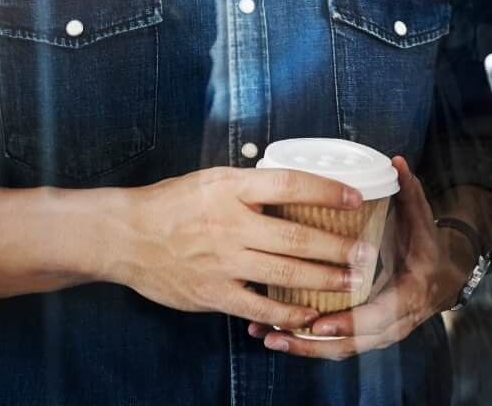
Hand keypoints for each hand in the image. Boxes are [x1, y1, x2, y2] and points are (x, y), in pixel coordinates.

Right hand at [106, 167, 379, 332]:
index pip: (289, 184)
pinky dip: (287, 311)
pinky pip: (258, 306)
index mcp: (231, 188)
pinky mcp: (213, 292)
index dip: (326, 190)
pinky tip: (309, 313)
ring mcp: (222, 261)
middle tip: (366, 252)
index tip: (355, 197)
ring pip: (284, 272)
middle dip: (337, 246)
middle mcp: (230, 224)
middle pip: (296, 235)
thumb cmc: (172, 204)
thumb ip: (252, 186)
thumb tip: (296, 187)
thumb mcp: (212, 179)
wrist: (126, 235)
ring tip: (350, 281)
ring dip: (323, 279)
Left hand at [248, 156, 474, 358]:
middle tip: (278, 333)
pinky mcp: (364, 335)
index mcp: (409, 294)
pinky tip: (275, 336)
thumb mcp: (422, 219)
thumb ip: (409, 192)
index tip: (318, 321)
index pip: (378, 317)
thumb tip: (396, 161)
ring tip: (269, 338)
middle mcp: (394, 322)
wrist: (442, 277)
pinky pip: (335, 346)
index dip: (348, 322)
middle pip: (352, 344)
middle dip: (313, 343)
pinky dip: (306, 344)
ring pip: (340, 350)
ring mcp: (379, 334)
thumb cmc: (426, 245)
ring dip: (303, 347)